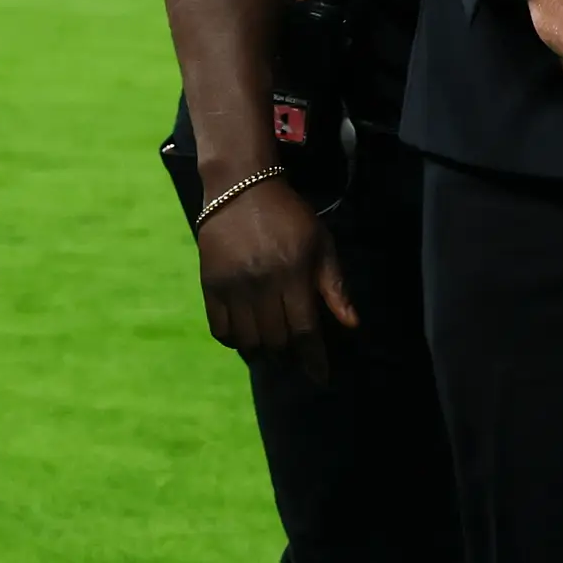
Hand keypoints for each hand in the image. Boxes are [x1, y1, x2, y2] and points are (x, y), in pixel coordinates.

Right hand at [197, 177, 358, 376]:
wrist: (240, 185)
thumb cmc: (289, 215)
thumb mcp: (321, 243)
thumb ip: (334, 285)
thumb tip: (352, 325)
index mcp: (293, 273)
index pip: (305, 329)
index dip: (315, 359)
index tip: (321, 377)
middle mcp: (261, 283)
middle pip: (276, 340)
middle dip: (289, 357)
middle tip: (296, 358)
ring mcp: (232, 285)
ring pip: (248, 340)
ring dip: (263, 354)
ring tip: (272, 353)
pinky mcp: (210, 284)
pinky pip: (220, 329)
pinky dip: (234, 342)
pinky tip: (246, 339)